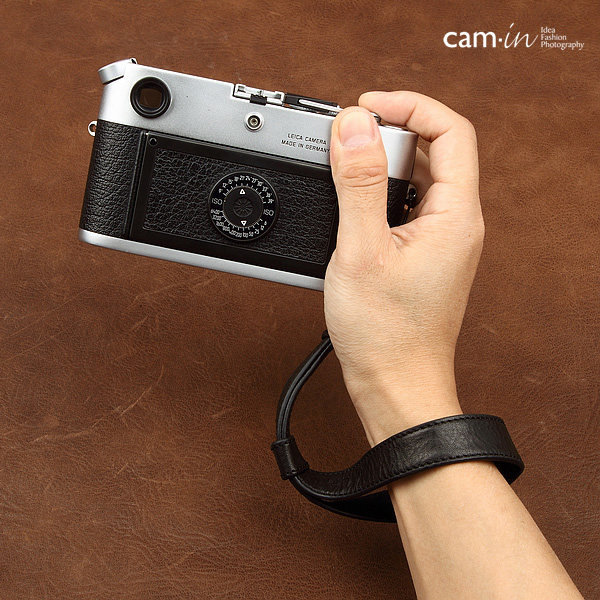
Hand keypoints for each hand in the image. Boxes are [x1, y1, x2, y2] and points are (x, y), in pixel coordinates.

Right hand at [324, 92, 483, 444]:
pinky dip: (380, 194)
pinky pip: (407, 206)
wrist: (393, 383)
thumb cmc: (385, 333)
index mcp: (454, 215)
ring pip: (418, 178)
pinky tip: (353, 209)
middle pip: (435, 150)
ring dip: (383, 164)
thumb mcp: (361, 250)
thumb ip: (357, 183)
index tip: (367, 107)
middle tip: (349, 140)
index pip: (451, 130)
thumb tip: (353, 127)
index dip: (410, 106)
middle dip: (391, 132)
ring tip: (345, 170)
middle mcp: (455, 224)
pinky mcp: (422, 254)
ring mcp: (440, 240)